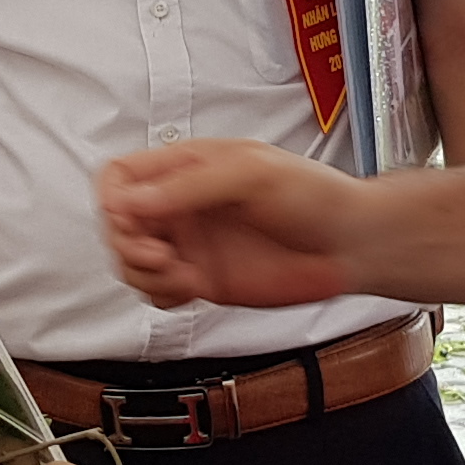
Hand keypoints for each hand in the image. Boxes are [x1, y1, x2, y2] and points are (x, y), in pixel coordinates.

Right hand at [97, 142, 368, 312]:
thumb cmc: (314, 195)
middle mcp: (182, 207)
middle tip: (160, 254)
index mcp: (186, 168)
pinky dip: (162, 295)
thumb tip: (133, 201)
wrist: (350, 245)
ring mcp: (191, 245)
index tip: (128, 218)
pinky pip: (158, 292)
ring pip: (132, 262)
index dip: (113, 198)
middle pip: (118, 224)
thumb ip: (190, 187)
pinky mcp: (203, 280)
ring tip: (181, 274)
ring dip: (144, 274)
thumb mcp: (251, 174)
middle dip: (127, 243)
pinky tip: (191, 288)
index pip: (120, 177)